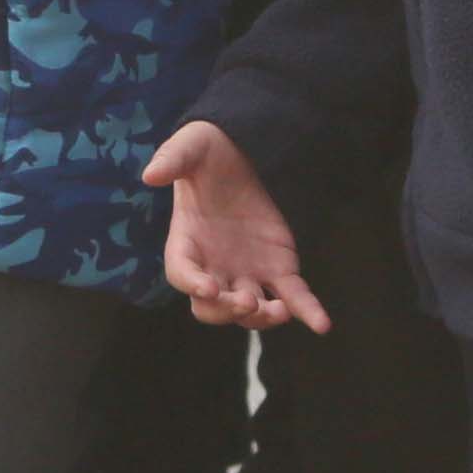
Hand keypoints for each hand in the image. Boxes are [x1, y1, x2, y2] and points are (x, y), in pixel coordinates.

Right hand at [147, 120, 327, 332]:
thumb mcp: (189, 148)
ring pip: (250, 311)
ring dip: (261, 318)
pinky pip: (293, 297)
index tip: (209, 287)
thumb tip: (150, 175)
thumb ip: (171, 160)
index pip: (181, 273)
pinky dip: (307, 311)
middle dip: (227, 309)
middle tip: (246, 300)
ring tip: (279, 310)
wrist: (241, 153)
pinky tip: (321, 324)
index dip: (192, 284)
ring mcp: (247, 272)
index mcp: (186, 242)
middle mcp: (213, 266)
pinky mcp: (278, 269)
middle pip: (212, 306)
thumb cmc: (207, 152)